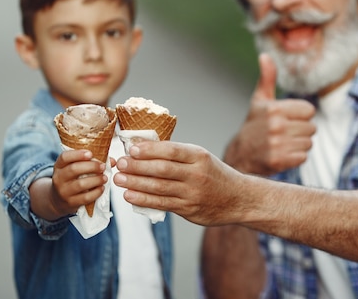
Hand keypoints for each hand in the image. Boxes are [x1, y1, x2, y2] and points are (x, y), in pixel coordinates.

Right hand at [49, 149, 107, 216]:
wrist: (58, 200)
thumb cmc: (71, 180)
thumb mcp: (74, 168)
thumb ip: (91, 161)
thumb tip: (111, 161)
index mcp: (59, 166)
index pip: (65, 157)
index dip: (78, 154)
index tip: (90, 153)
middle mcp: (59, 178)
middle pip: (74, 169)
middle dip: (91, 166)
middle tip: (102, 166)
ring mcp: (63, 191)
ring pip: (80, 184)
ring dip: (96, 180)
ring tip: (104, 178)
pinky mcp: (70, 203)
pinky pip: (85, 197)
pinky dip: (96, 192)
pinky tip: (101, 188)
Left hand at [114, 141, 245, 225]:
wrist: (238, 198)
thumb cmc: (214, 174)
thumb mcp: (201, 157)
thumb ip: (176, 154)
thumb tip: (143, 147)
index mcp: (199, 156)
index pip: (171, 150)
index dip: (149, 150)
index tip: (131, 149)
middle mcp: (197, 174)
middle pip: (162, 169)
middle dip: (137, 166)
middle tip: (119, 163)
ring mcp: (192, 193)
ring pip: (159, 188)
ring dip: (136, 183)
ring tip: (119, 179)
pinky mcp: (188, 209)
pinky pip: (162, 204)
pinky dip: (143, 199)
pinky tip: (130, 195)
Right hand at [225, 53, 315, 174]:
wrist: (239, 155)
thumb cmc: (254, 125)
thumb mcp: (259, 100)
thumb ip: (267, 78)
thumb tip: (265, 55)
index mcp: (274, 108)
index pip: (309, 110)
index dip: (300, 115)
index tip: (286, 119)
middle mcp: (276, 125)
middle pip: (311, 128)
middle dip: (301, 131)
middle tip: (283, 133)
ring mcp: (277, 144)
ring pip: (308, 143)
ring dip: (299, 145)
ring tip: (282, 144)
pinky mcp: (279, 161)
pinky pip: (303, 157)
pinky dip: (295, 157)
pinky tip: (282, 154)